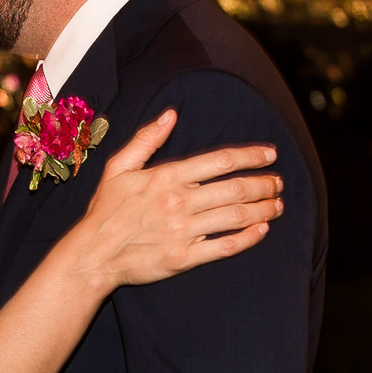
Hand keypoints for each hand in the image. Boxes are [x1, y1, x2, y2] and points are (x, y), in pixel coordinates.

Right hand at [55, 110, 282, 293]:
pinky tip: (262, 230)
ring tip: (278, 204)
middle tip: (278, 182)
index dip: (251, 156)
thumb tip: (171, 115)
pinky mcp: (184, 257)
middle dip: (264, 184)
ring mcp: (183, 231)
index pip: (221, 161)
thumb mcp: (118, 167)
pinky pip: (225, 246)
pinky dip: (249, 238)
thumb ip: (146, 140)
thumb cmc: (105, 210)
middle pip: (236, 189)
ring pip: (236, 216)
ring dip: (264, 209)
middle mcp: (179, 202)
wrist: (92, 254)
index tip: (271, 155)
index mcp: (167, 176)